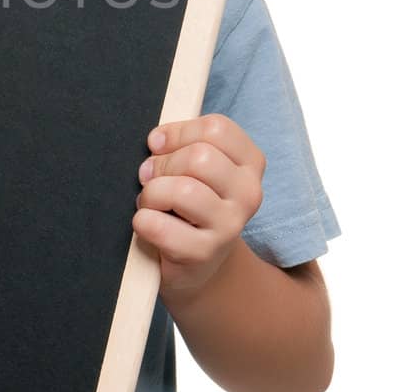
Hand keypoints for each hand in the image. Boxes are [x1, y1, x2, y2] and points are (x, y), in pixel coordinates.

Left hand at [133, 114, 265, 300]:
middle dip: (162, 164)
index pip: (216, 128)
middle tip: (149, 177)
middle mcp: (248, 193)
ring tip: (150, 202)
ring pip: (182, 190)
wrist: (198, 263)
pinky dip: (143, 221)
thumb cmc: (190, 205)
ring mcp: (230, 225)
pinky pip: (160, 226)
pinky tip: (147, 224)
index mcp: (250, 163)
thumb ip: (184, 145)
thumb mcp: (198, 169)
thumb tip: (157, 141)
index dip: (178, 132)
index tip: (158, 145)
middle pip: (199, 157)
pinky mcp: (204, 253)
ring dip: (152, 193)